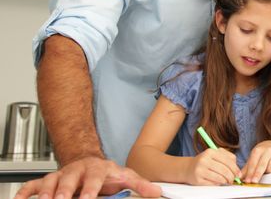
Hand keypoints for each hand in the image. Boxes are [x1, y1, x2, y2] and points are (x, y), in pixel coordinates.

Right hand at [13, 157, 160, 198]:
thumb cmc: (107, 174)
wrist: (90, 162)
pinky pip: (33, 185)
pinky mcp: (48, 180)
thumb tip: (157, 192)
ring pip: (50, 181)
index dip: (90, 188)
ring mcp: (61, 175)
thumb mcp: (125, 177)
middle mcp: (77, 170)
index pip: (94, 178)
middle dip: (64, 190)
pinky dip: (26, 192)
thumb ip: (140, 185)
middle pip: (68, 179)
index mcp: (97, 169)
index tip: (88, 198)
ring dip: (45, 191)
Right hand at [186, 148, 240, 184]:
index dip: (235, 169)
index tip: (238, 174)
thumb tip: (237, 170)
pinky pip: (213, 184)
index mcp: (210, 152)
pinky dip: (218, 184)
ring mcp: (200, 170)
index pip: (227, 161)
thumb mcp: (216, 155)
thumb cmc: (206, 161)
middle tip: (233, 179)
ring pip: (219, 178)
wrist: (189, 168)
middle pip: (224, 170)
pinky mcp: (197, 180)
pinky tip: (217, 181)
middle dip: (231, 177)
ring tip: (226, 181)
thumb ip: (228, 158)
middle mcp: (204, 160)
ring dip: (226, 181)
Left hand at [242, 141, 270, 182]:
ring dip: (266, 172)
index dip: (250, 172)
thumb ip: (246, 169)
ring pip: (270, 169)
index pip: (253, 162)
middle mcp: (268, 150)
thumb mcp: (252, 159)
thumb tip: (239, 177)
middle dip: (257, 174)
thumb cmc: (261, 154)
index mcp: (259, 149)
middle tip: (253, 182)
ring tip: (265, 169)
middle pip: (262, 165)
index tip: (248, 180)